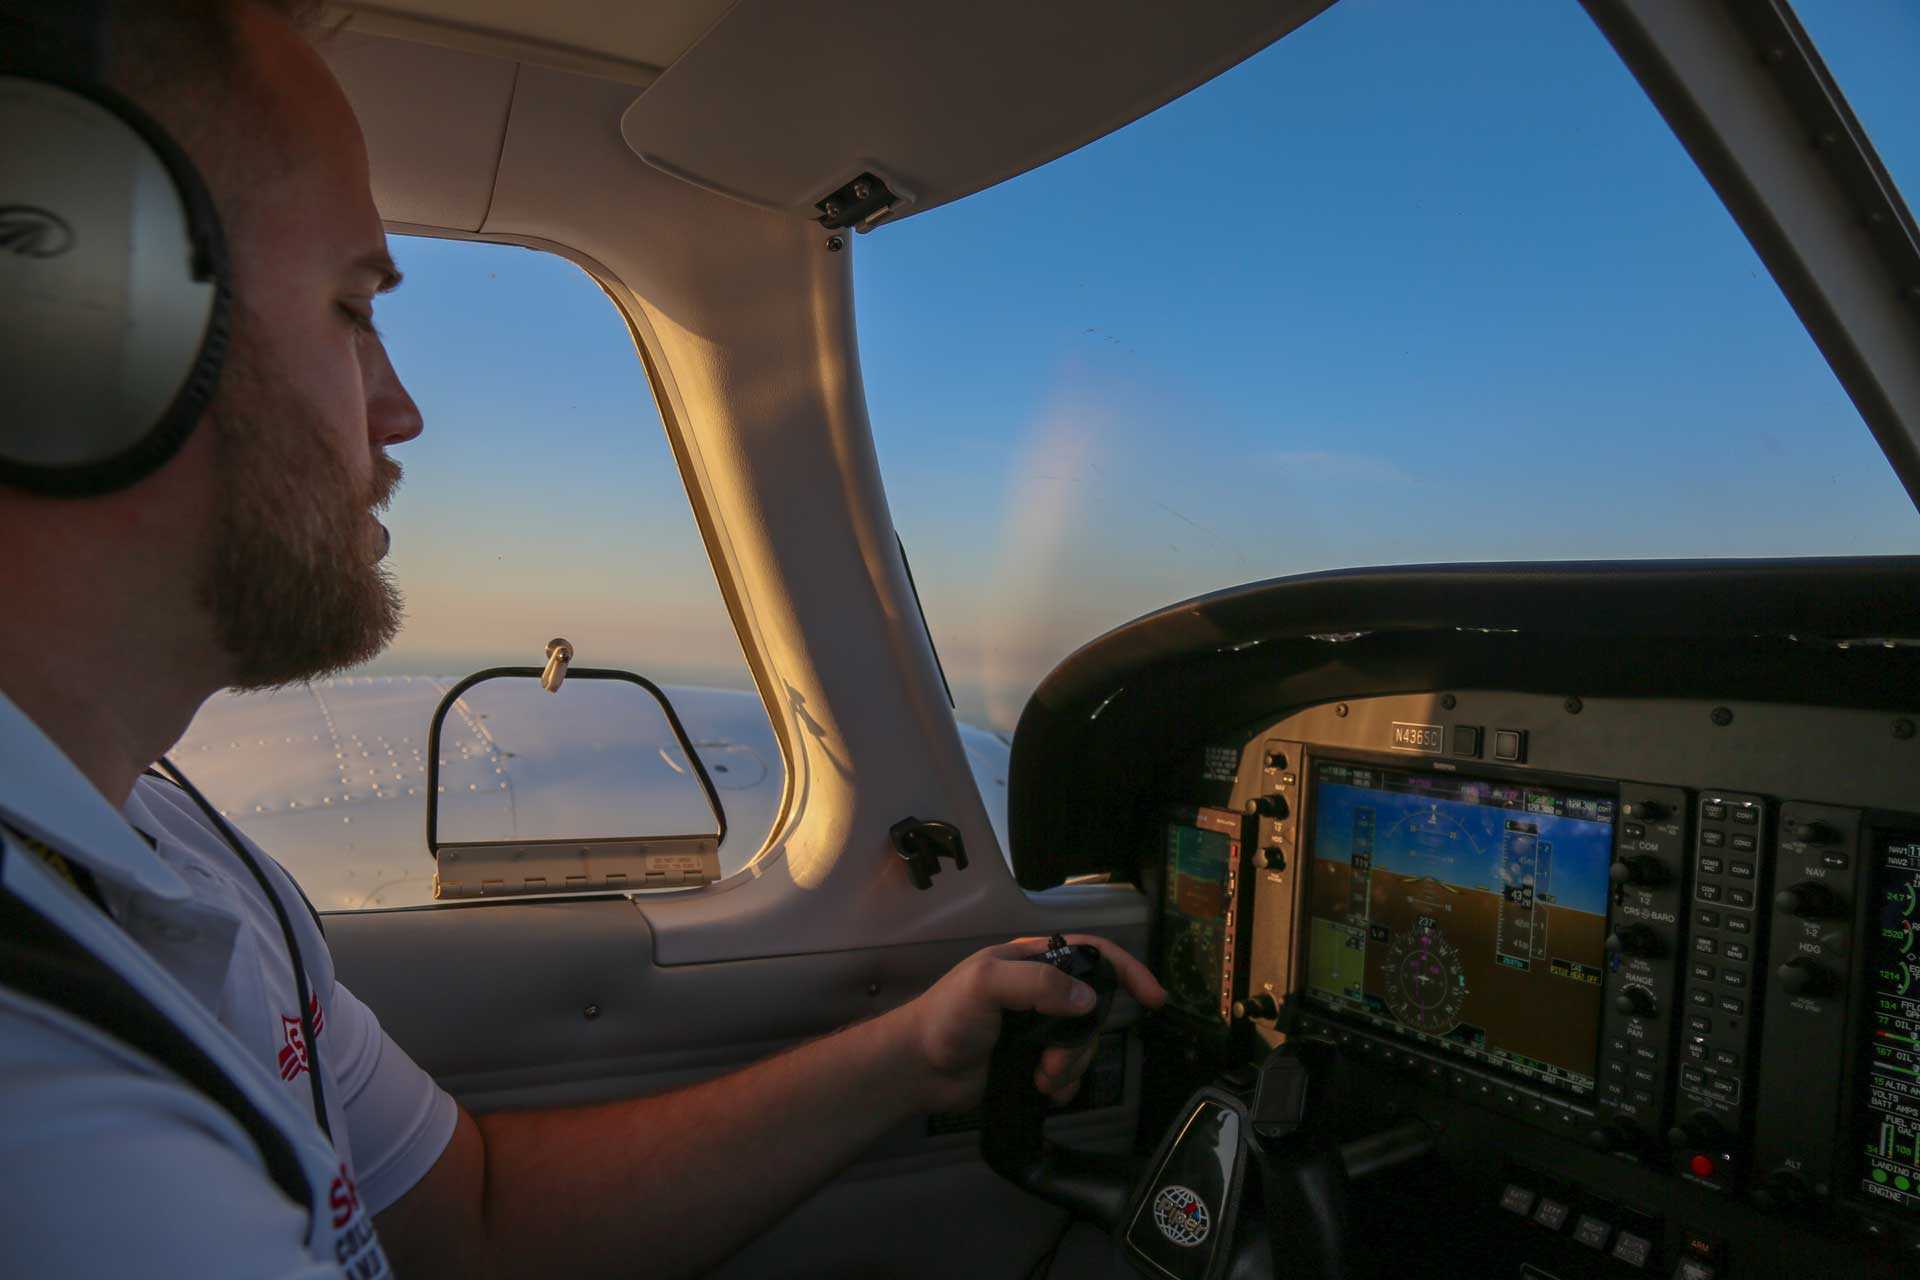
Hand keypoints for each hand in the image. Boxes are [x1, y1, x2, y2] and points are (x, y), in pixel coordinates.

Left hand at [896, 934, 1164, 1114]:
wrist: (918, 1069)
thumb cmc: (947, 1016)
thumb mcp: (988, 984)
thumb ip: (1038, 984)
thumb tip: (1088, 1000)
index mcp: (1031, 960)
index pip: (1091, 952)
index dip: (1127, 970)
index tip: (1154, 998)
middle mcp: (1039, 990)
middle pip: (1092, 1009)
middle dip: (1082, 1040)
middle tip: (1056, 1062)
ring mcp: (1037, 1028)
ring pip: (1083, 1044)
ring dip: (1070, 1066)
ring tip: (1042, 1080)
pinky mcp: (1032, 1061)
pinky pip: (1070, 1072)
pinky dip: (1065, 1085)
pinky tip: (1046, 1092)